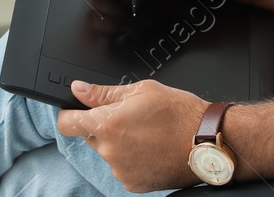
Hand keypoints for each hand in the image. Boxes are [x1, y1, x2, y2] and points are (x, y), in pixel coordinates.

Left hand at [57, 79, 204, 191]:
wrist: (205, 141)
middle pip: (90, 136)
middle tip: (129, 118)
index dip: (68, 114)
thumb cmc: (179, 113)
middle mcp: (109, 150)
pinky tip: (150, 148)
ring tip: (146, 133)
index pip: (67, 123)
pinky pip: (122, 168)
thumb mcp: (141, 90)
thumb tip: (79, 89)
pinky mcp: (132, 183)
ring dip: (119, 143)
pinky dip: (131, 159)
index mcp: (107, 124)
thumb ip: (103, 92)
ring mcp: (120, 170)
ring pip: (108, 152)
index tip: (73, 111)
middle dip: (103, 126)